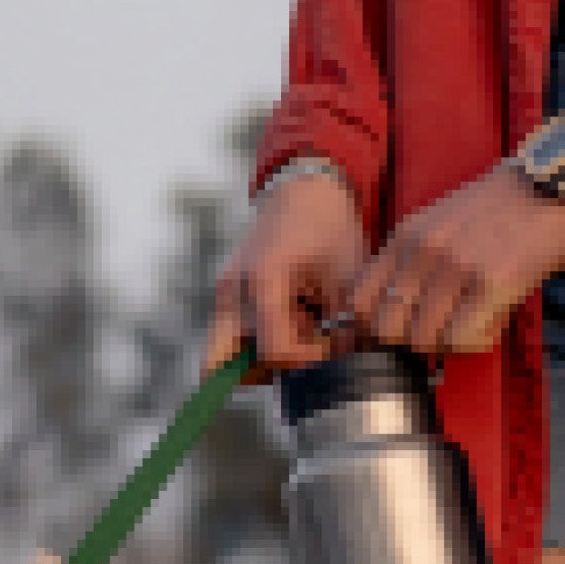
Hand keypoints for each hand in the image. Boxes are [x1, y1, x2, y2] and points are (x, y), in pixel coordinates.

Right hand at [205, 168, 366, 381]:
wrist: (305, 194)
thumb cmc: (331, 231)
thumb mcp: (347, 279)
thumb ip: (339, 329)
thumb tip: (334, 369)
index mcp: (263, 278)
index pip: (273, 351)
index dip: (304, 359)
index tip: (327, 345)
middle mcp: (231, 291)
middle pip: (217, 366)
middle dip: (260, 369)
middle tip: (297, 350)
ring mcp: (222, 295)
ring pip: (223, 357)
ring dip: (259, 357)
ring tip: (296, 328)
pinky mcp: (223, 298)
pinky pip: (230, 340)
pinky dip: (256, 343)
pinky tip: (287, 320)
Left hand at [345, 98, 564, 357]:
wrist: (562, 181)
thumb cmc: (506, 207)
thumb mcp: (442, 222)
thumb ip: (414, 262)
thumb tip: (395, 316)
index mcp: (405, 236)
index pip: (359, 302)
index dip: (373, 328)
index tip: (399, 332)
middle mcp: (423, 251)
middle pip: (386, 330)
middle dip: (409, 344)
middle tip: (440, 335)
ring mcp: (455, 267)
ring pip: (423, 340)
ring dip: (447, 345)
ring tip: (472, 325)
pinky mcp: (491, 283)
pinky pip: (461, 340)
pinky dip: (475, 342)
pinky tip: (491, 323)